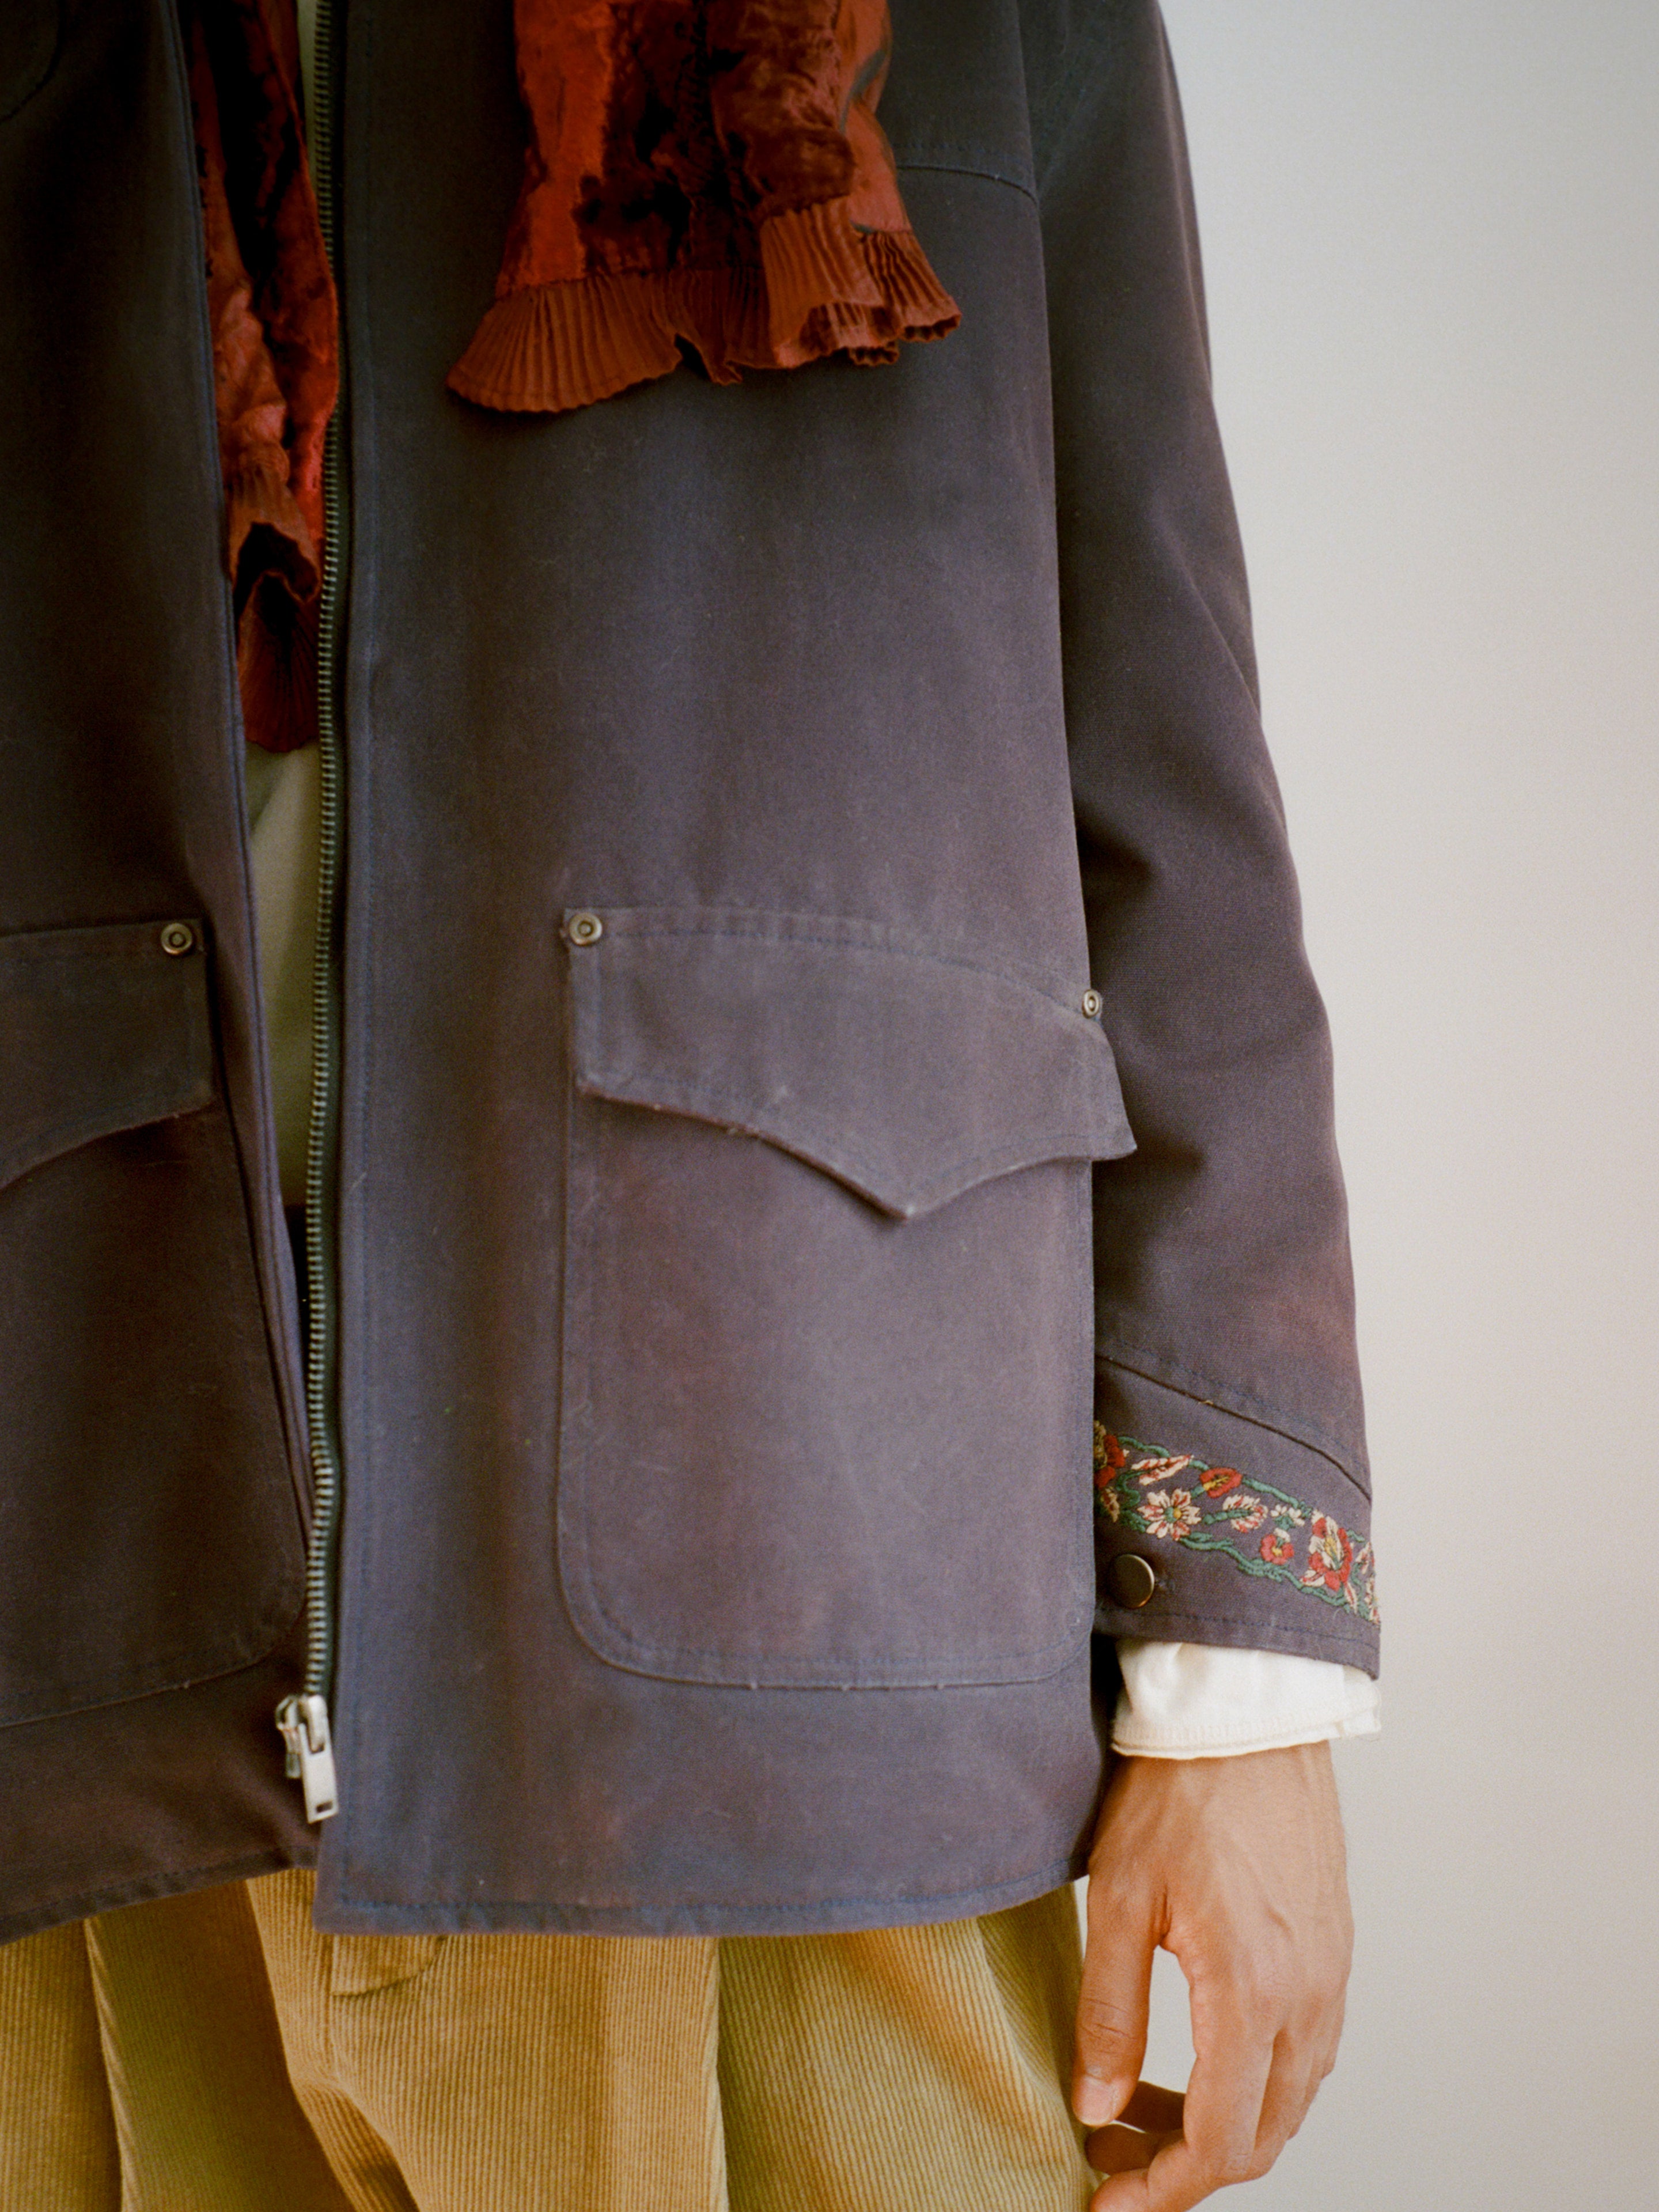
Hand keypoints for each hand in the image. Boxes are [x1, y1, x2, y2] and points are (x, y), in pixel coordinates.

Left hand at [1072, 1743, 1351, 2207]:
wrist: (1247, 1714)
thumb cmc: (1179, 1790)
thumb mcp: (1119, 1898)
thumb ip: (1109, 2012)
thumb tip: (1095, 2107)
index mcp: (1253, 1990)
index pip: (1221, 2141)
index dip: (1164, 2189)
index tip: (1110, 2200)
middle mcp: (1308, 1995)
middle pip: (1263, 2137)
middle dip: (1187, 2167)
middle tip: (1113, 2154)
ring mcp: (1331, 1974)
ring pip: (1289, 2099)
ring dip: (1222, 2125)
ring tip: (1140, 2106)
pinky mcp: (1334, 1949)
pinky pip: (1306, 2051)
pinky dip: (1254, 2080)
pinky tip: (1197, 2060)